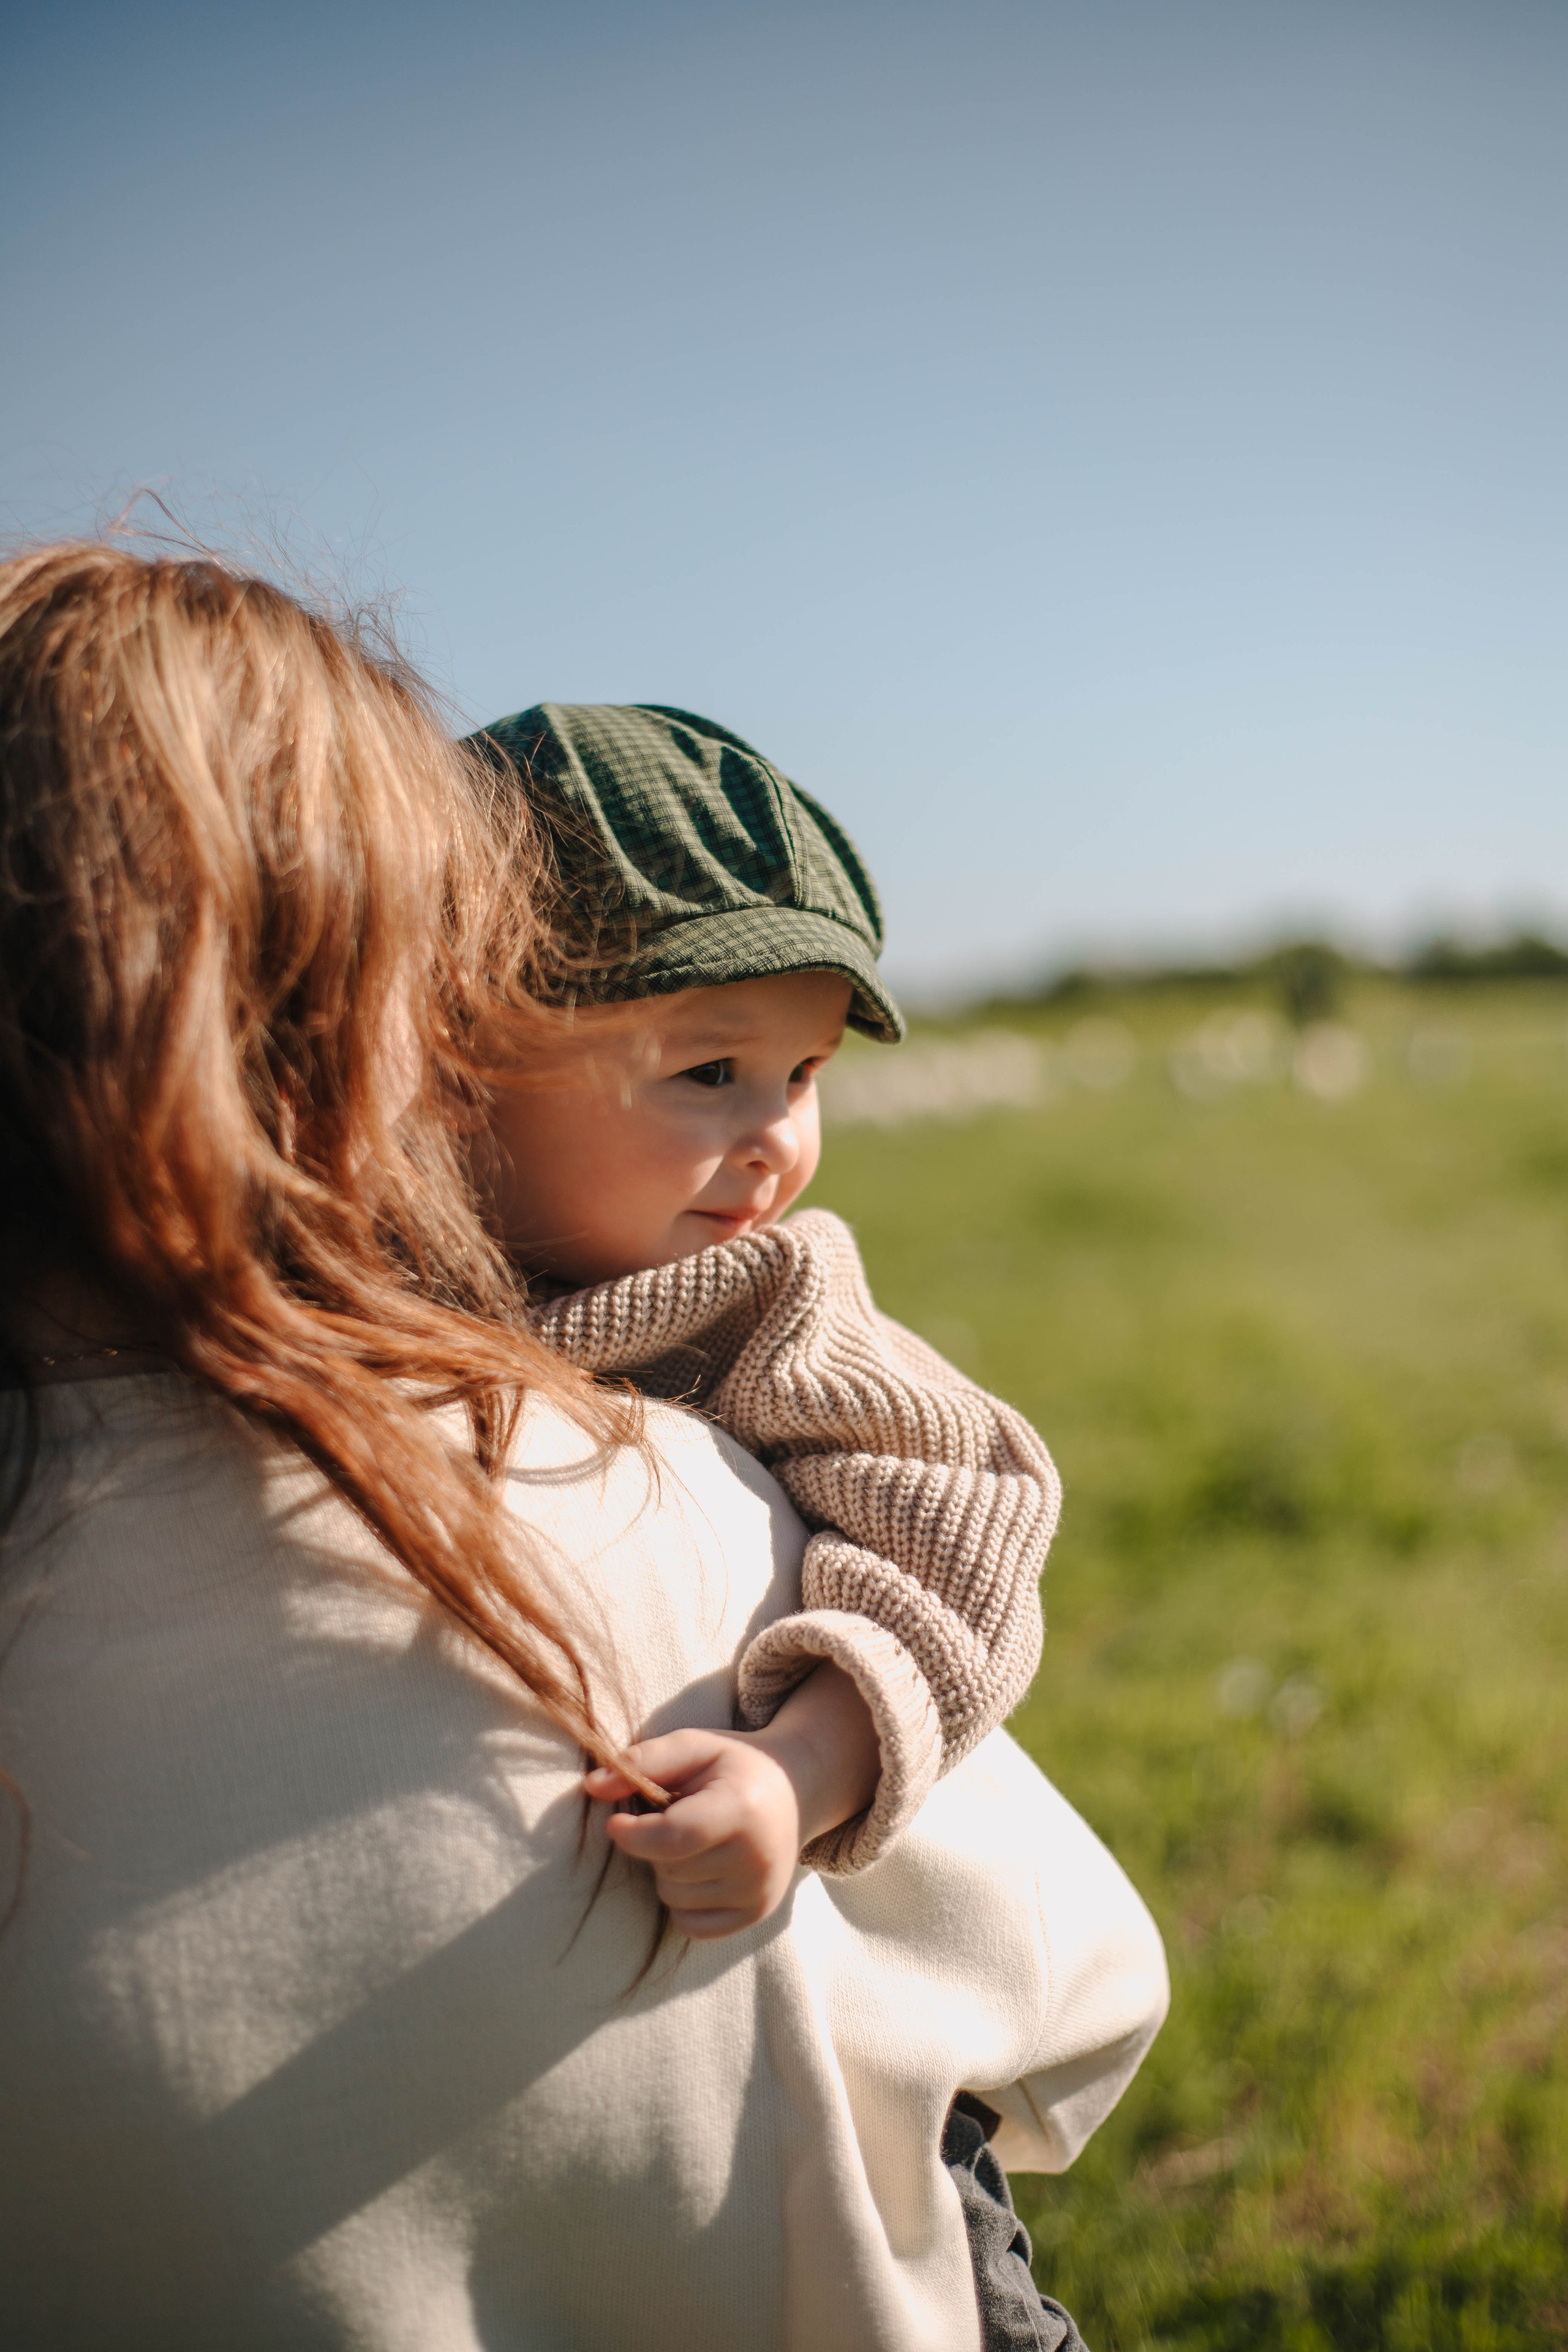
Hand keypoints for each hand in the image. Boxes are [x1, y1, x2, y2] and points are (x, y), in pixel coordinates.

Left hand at [585, 1662, 880, 1939]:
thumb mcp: (693, 1747)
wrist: (796, 1789)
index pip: (672, 1839)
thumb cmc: (734, 1765)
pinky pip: (691, 1926)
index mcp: (741, 1810)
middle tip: (675, 1819)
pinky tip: (699, 1870)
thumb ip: (643, 1761)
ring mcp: (760, 1892)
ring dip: (667, 1872)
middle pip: (668, 1870)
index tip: (615, 1822)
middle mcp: (756, 1858)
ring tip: (691, 1841)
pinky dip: (683, 1902)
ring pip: (674, 1899)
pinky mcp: (758, 1913)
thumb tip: (592, 1787)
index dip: (633, 1835)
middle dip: (655, 1846)